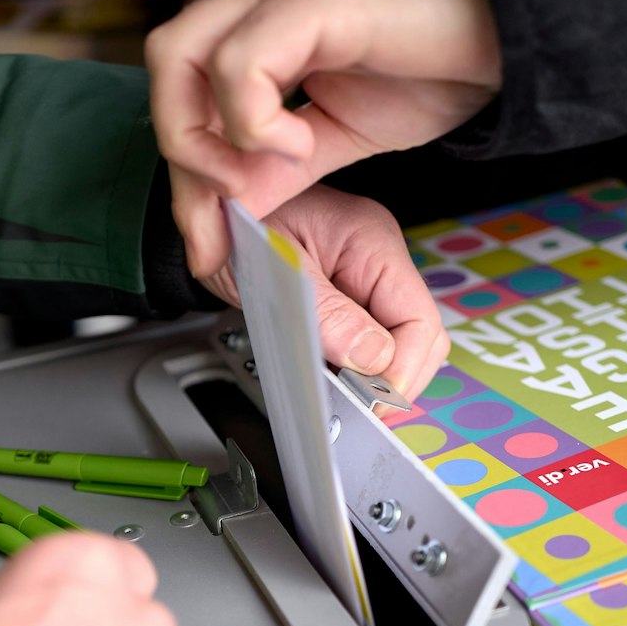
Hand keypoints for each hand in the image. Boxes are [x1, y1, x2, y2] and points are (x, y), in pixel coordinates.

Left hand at [148, 0, 501, 277]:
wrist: (518, 20)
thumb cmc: (446, 56)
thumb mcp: (346, 131)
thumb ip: (284, 166)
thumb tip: (233, 208)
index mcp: (267, 27)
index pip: (188, 94)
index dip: (187, 177)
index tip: (207, 246)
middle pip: (166, 66)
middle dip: (180, 156)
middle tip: (224, 216)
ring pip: (178, 54)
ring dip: (201, 134)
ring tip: (257, 174)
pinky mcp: (310, 0)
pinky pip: (241, 61)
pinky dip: (253, 119)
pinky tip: (300, 144)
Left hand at [208, 183, 449, 398]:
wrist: (207, 220)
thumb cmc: (230, 230)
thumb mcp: (273, 276)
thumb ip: (326, 316)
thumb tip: (372, 359)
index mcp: (370, 239)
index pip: (419, 319)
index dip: (400, 371)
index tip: (368, 403)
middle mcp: (378, 256)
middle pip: (419, 337)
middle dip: (391, 378)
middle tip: (352, 405)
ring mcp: (368, 275)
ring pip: (398, 344)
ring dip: (371, 374)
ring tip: (333, 388)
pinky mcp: (351, 294)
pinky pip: (369, 339)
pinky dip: (352, 365)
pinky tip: (326, 373)